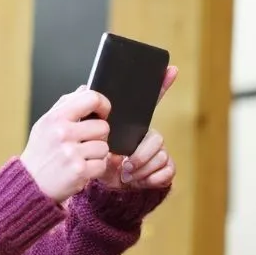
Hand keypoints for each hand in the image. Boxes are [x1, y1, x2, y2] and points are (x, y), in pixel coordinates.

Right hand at [20, 88, 112, 202]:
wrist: (30, 183)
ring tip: (80, 157)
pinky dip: (95, 169)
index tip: (102, 112)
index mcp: (55, 118)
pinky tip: (81, 168)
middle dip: (98, 136)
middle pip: (103, 126)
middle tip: (84, 142)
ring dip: (96, 154)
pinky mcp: (79, 171)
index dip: (103, 104)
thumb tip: (84, 88)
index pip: (91, 98)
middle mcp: (63, 133)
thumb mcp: (45, 124)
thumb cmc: (40, 152)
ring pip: (104, 147)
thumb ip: (65, 104)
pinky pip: (102, 164)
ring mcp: (71, 153)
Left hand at [97, 65, 178, 189]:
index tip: (170, 68)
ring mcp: (158, 152)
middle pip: (156, 137)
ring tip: (126, 174)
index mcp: (132, 125)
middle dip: (140, 155)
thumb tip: (85, 89)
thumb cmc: (95, 159)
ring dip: (142, 168)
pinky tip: (139, 181)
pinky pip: (167, 170)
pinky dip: (152, 179)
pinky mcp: (165, 170)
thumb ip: (88, 117)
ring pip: (161, 155)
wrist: (103, 185)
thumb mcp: (88, 139)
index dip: (161, 84)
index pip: (149, 101)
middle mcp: (148, 135)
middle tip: (124, 164)